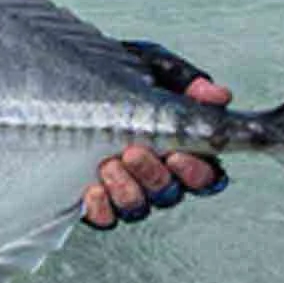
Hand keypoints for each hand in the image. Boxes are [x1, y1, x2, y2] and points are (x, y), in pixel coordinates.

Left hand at [81, 42, 232, 230]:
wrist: (64, 70)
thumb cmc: (117, 71)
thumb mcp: (154, 65)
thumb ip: (188, 81)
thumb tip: (219, 96)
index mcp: (181, 146)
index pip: (207, 176)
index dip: (198, 173)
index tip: (178, 155)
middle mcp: (157, 174)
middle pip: (170, 193)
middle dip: (153, 176)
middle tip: (134, 152)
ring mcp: (126, 188)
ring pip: (138, 207)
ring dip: (127, 190)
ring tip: (109, 164)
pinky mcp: (95, 198)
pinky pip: (104, 216)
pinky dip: (101, 207)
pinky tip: (93, 189)